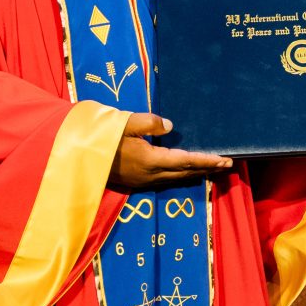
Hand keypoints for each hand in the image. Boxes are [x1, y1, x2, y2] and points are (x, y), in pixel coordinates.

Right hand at [109, 112, 233, 191]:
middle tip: (226, 164)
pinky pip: (165, 180)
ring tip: (211, 168)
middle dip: (207, 169)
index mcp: (150, 159)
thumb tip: (169, 126)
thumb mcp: (123, 123)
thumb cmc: (100, 138)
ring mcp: (143, 181)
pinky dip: (181, 175)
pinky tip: (184, 171)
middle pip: (185, 173)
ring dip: (195, 173)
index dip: (207, 161)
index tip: (225, 160)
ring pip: (176, 178)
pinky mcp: (136, 182)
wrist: (78, 159)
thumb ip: (148, 122)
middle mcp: (150, 174)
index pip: (186, 160)